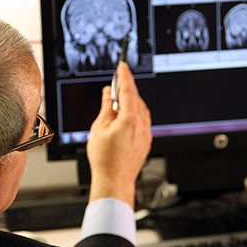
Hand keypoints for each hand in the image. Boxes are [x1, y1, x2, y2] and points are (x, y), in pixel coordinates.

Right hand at [86, 62, 151, 206]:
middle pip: (136, 99)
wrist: (115, 180)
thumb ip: (107, 108)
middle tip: (118, 82)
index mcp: (130, 119)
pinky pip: (143, 121)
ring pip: (141, 110)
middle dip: (127, 89)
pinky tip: (126, 117)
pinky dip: (135, 114)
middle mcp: (142, 125)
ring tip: (119, 101)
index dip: (125, 76)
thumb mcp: (99, 128)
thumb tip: (110, 93)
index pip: (128, 91)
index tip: (123, 66)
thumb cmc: (105, 159)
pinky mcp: (146, 141)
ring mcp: (146, 134)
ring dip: (132, 102)